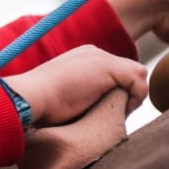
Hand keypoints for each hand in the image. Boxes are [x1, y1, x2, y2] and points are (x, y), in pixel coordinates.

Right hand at [4, 45, 148, 124]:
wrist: (30, 97)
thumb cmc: (40, 106)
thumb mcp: (62, 97)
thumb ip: (80, 96)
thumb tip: (94, 112)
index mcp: (81, 58)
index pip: (113, 73)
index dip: (117, 94)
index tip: (105, 112)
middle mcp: (93, 53)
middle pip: (127, 73)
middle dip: (126, 95)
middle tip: (114, 115)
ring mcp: (101, 58)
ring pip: (137, 77)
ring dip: (132, 98)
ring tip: (116, 114)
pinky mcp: (109, 68)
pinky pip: (139, 83)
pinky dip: (135, 101)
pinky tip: (119, 112)